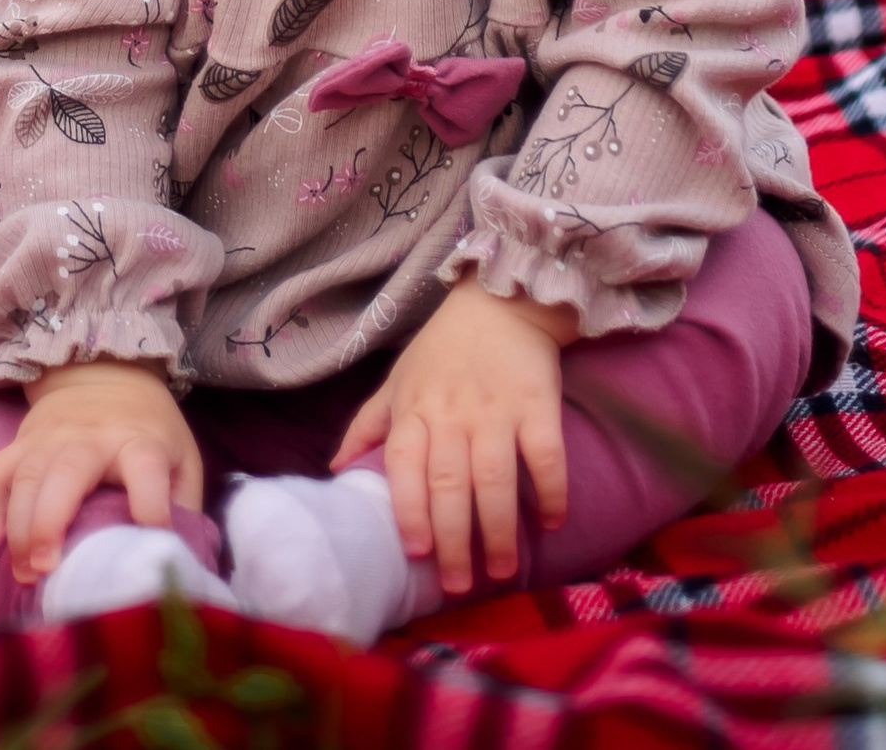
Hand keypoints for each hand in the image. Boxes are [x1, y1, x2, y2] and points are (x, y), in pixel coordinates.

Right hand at [0, 359, 202, 585]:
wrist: (105, 373)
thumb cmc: (148, 431)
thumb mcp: (180, 458)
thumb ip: (182, 505)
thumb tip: (176, 560)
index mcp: (139, 442)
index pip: (147, 468)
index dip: (151, 503)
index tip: (151, 537)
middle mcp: (92, 437)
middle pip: (68, 472)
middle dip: (51, 522)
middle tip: (47, 569)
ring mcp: (51, 438)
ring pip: (26, 476)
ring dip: (19, 527)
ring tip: (24, 574)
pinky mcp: (22, 442)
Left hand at [334, 276, 574, 595]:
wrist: (501, 300)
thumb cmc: (442, 349)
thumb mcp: (398, 380)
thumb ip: (369, 425)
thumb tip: (334, 470)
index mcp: (415, 410)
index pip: (405, 466)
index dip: (408, 511)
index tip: (416, 554)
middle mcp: (453, 414)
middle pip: (450, 484)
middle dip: (454, 541)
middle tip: (459, 585)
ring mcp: (497, 411)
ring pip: (495, 479)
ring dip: (500, 530)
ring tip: (501, 570)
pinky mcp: (538, 405)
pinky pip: (545, 456)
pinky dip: (549, 492)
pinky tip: (550, 523)